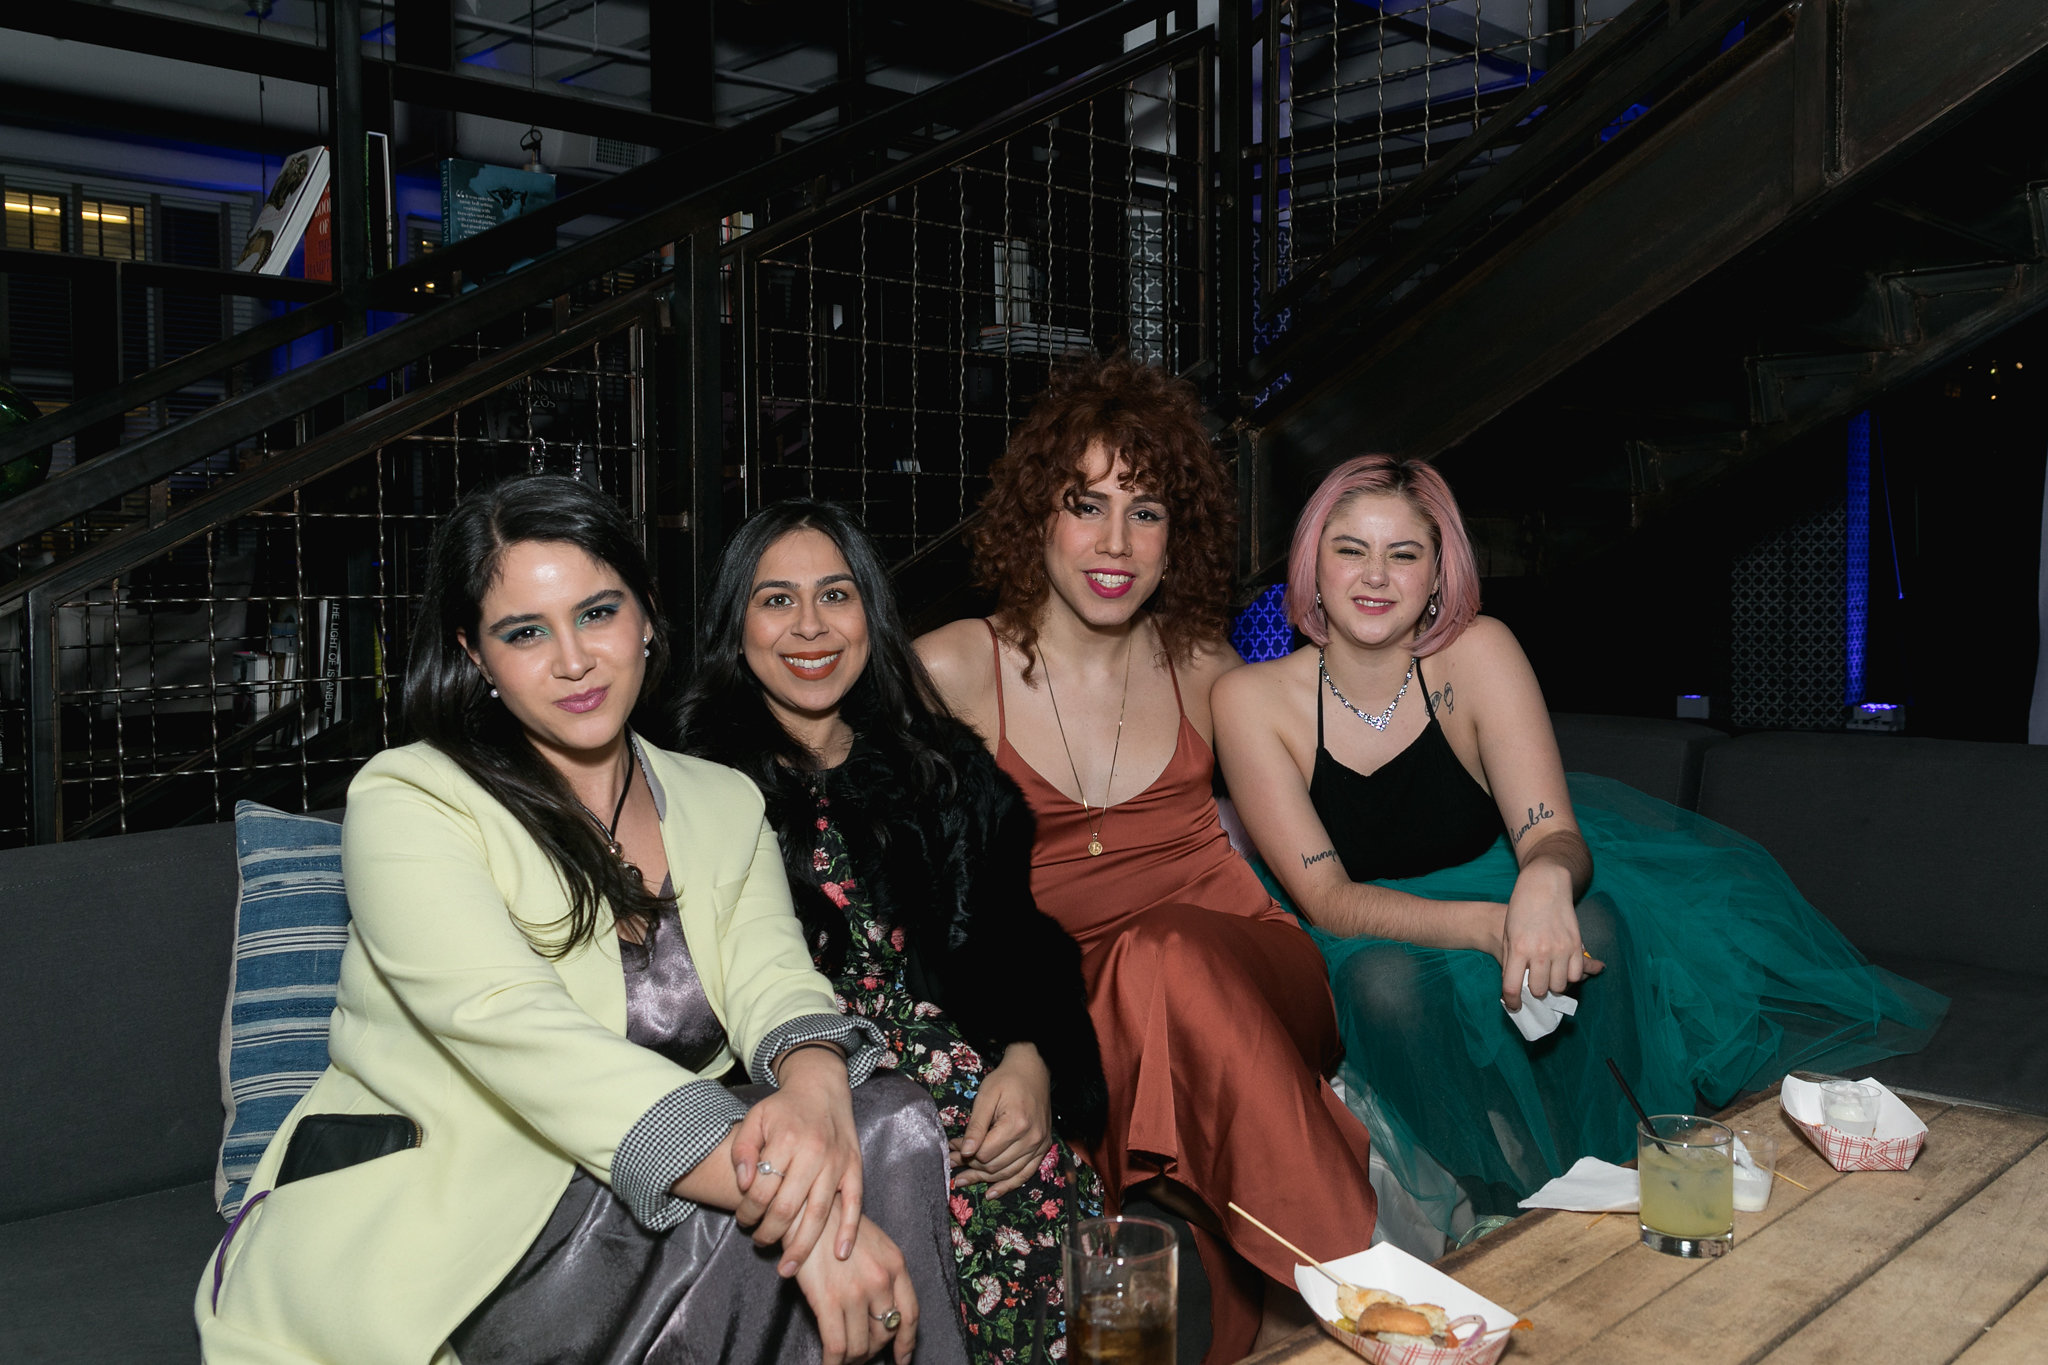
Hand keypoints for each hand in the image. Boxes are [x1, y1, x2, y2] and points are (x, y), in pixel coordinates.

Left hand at [731, 1045, 862, 1274]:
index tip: (743, 1219)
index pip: (761, 1189)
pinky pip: (854, 1204)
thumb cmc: (783, 1108)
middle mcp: (813, 1153)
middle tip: (759, 1242)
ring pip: (819, 1213)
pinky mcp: (854, 1168)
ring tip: (788, 1268)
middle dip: (769, 1233)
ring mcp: (837, 1162)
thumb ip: (742, 1150)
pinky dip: (848, 1231)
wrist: (821, 1088)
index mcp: (786, 1140)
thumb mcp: (755, 1119)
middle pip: (788, 1207)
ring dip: (802, 1245)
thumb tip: (744, 1185)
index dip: (748, 1211)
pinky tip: (839, 1254)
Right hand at [793, 1205, 918, 1364]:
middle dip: (873, 1349)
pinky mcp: (829, 1300)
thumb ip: (884, 1274)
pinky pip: (837, 1347)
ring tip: (843, 1358)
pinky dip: (834, 1363)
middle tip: (861, 1353)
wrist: (806, 1210)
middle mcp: (881, 1280)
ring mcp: (856, 1292)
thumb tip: (883, 1310)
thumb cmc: (836, 1225)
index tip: (902, 1358)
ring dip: (853, 1358)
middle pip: (885, 1333)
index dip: (906, 1342)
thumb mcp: (873, 1244)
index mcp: (896, 1264)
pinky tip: (830, 1364)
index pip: (910, 1314)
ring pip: (861, 1345)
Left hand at [949, 1043, 1053, 1197]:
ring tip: (963, 1180)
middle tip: (953, 1163)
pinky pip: (1025, 1174)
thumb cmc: (1006, 1080)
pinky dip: (1008, 1185)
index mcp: (1016, 1124)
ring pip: (1008, 1173)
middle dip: (971, 1167)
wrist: (1033, 1070)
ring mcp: (1039, 1146)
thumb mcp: (986, 1097)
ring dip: (984, 1179)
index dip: (966, 1154)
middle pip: (995, 1166)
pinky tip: (991, 1193)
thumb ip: (976, 1126)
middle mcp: (1031, 1139)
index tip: (952, 1149)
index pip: (985, 1153)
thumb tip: (965, 1152)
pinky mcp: (1042, 1148)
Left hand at [1497, 862, 1602, 1010]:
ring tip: (1548, 976)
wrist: (1544, 884)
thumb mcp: (1509, 934)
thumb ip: (1511, 961)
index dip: (1512, 1002)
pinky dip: (1570, 976)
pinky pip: (1576, 973)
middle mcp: (1540, 951)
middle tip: (1534, 984)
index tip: (1514, 1006)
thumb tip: (1515, 987)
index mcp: (1518, 948)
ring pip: (1560, 985)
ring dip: (1553, 985)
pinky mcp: (1575, 944)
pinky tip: (1563, 969)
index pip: (1512, 987)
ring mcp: (1560, 948)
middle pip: (1538, 990)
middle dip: (1534, 991)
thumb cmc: (1521, 909)